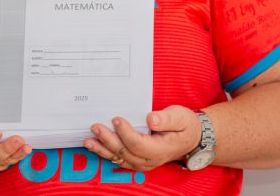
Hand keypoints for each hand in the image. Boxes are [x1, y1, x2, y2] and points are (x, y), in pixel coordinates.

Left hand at [83, 105, 201, 171]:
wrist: (191, 138)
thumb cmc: (185, 125)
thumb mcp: (181, 117)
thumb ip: (166, 118)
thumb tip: (150, 119)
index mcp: (161, 149)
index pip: (139, 144)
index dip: (126, 133)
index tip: (116, 119)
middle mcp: (150, 159)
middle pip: (125, 152)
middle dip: (108, 140)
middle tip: (95, 127)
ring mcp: (143, 162)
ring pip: (120, 158)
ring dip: (103, 150)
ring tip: (88, 141)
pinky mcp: (137, 160)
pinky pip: (120, 159)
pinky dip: (106, 153)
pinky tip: (95, 146)